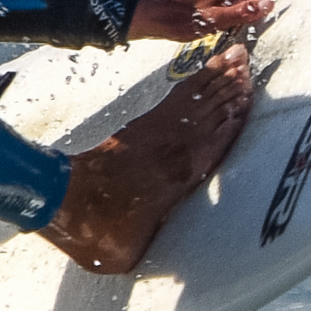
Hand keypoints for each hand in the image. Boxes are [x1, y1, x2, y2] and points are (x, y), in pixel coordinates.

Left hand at [40, 43, 257, 273]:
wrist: (61, 202)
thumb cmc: (97, 233)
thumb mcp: (130, 251)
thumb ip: (153, 242)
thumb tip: (163, 249)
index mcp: (175, 179)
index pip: (213, 143)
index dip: (232, 119)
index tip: (249, 98)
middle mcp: (168, 151)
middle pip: (206, 112)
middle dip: (228, 87)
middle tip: (247, 61)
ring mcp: (152, 136)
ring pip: (191, 101)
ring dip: (213, 79)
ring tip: (235, 58)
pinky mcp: (137, 129)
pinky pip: (173, 102)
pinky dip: (191, 86)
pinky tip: (203, 76)